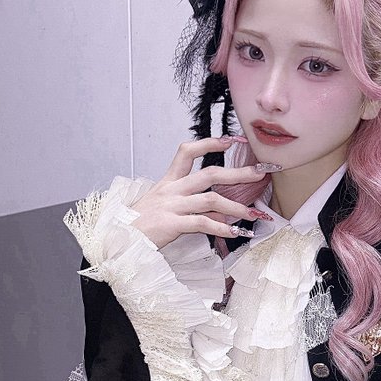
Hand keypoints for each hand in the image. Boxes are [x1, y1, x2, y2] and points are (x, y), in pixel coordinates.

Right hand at [129, 136, 277, 249]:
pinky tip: (236, 232)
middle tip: (261, 172)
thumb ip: (193, 207)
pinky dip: (222, 228)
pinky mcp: (171, 224)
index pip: (187, 151)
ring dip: (236, 206)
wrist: (119, 240)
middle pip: (209, 173)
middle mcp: (171, 189)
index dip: (210, 143)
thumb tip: (222, 213)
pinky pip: (202, 223)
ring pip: (210, 198)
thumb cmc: (142, 225)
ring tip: (254, 213)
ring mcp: (171, 205)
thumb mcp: (165, 208)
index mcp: (168, 181)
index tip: (231, 140)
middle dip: (238, 173)